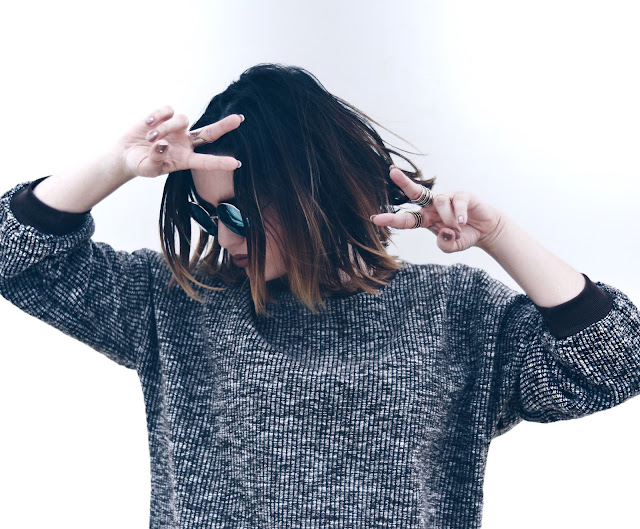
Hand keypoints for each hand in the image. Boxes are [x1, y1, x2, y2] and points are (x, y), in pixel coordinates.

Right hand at [116, 106, 242, 178]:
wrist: (126, 153)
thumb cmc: (140, 164)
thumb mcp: (147, 169)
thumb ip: (156, 160)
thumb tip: (163, 145)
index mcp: (185, 159)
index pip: (205, 161)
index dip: (220, 162)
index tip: (236, 163)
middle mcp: (186, 143)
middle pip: (209, 133)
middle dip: (224, 126)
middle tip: (239, 119)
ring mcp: (177, 129)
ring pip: (182, 119)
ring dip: (166, 126)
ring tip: (151, 136)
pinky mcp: (166, 116)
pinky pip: (168, 110)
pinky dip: (158, 116)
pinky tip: (147, 124)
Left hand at [370, 166, 504, 252]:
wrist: (486, 230)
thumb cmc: (464, 235)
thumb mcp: (452, 246)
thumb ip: (445, 244)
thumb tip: (444, 230)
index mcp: (426, 218)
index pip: (406, 218)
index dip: (391, 219)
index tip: (374, 218)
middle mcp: (433, 206)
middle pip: (415, 192)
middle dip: (403, 182)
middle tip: (391, 171)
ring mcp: (448, 198)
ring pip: (440, 203)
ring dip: (448, 219)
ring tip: (459, 227)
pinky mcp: (462, 195)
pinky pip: (456, 202)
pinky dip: (459, 214)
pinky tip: (463, 222)